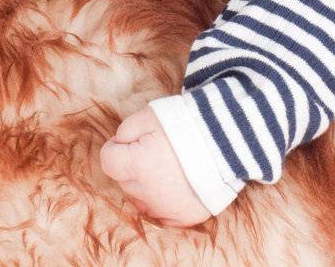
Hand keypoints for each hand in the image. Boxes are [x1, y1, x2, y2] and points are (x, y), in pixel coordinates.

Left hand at [99, 106, 212, 227]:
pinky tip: (177, 185)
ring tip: (168, 166)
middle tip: (154, 149)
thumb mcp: (148, 116)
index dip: (115, 147)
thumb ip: (124, 131)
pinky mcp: (185, 217)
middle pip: (125, 181)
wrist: (227, 140)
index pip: (108, 161)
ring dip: (146, 185)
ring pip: (141, 199)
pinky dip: (165, 202)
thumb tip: (118, 146)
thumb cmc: (185, 124)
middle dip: (132, 165)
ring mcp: (167, 209)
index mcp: (136, 166)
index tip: (128, 141)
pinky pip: (163, 215)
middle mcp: (147, 193)